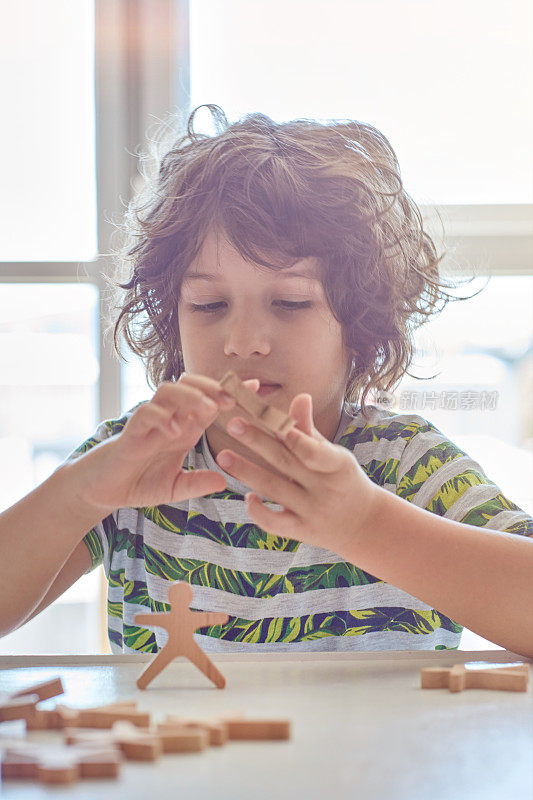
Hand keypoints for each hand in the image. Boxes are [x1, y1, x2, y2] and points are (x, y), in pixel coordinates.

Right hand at [70, 374, 258, 512]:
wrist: (102, 491)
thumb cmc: (138, 483)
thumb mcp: (174, 488)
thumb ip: (196, 483)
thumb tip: (223, 482)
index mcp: (184, 428)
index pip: (210, 401)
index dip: (230, 392)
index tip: (255, 387)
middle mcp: (169, 419)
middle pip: (190, 385)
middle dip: (212, 387)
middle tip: (232, 398)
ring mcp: (149, 423)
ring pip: (168, 392)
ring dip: (189, 397)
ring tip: (207, 410)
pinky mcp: (130, 433)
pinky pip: (145, 415)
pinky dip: (161, 418)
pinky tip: (174, 430)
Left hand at [216, 393, 380, 556]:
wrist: (364, 525)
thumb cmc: (343, 480)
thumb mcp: (334, 455)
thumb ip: (311, 431)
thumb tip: (300, 396)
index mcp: (338, 465)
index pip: (312, 449)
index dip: (292, 434)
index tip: (267, 416)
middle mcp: (325, 488)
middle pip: (286, 462)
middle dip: (257, 442)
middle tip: (233, 424)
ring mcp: (313, 511)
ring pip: (275, 488)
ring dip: (246, 472)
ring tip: (222, 457)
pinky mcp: (302, 531)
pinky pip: (276, 523)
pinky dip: (259, 511)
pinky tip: (247, 497)